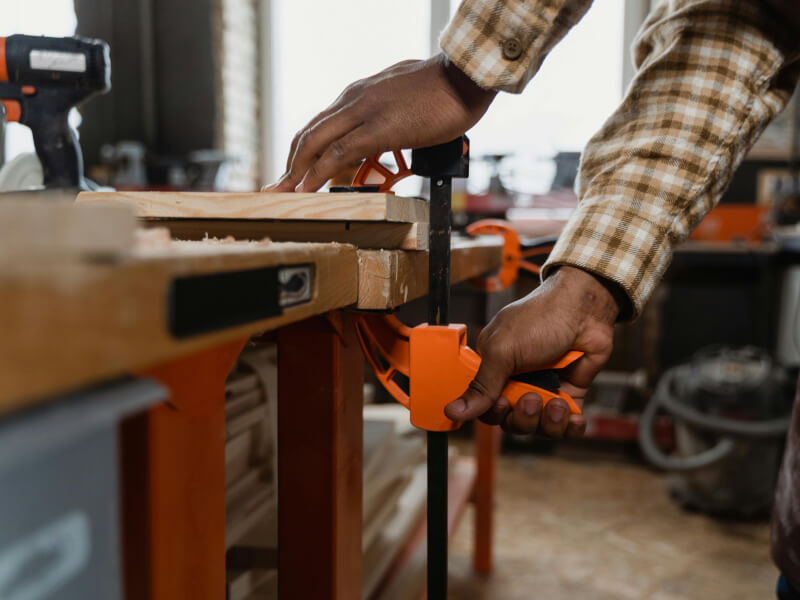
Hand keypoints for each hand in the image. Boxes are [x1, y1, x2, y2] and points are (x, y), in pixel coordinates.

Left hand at [266, 54, 494, 192]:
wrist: (465, 76)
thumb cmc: (444, 90)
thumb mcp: (405, 98)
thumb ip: (390, 112)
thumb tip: (392, 128)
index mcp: (359, 94)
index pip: (320, 124)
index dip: (302, 151)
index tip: (293, 172)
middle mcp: (353, 99)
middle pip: (308, 134)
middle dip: (289, 165)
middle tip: (277, 189)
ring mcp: (363, 112)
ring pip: (315, 142)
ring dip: (296, 172)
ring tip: (284, 195)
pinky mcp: (378, 128)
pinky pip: (339, 153)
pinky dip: (318, 173)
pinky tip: (308, 190)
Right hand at [444, 266, 620, 437]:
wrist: (584, 307)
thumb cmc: (540, 318)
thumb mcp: (502, 351)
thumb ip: (481, 386)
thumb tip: (452, 412)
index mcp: (494, 368)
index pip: (485, 406)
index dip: (494, 412)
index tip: (502, 402)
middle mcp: (518, 382)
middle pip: (512, 421)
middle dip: (523, 418)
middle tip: (531, 399)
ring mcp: (545, 388)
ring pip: (539, 427)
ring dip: (548, 422)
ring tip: (557, 404)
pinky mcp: (570, 394)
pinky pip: (567, 426)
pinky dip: (570, 427)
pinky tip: (573, 417)